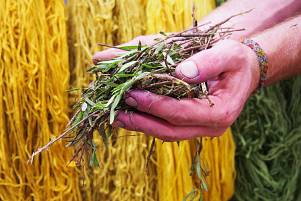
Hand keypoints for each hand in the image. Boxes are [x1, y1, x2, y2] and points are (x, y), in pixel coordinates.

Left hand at [93, 39, 259, 140]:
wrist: (243, 72)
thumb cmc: (237, 61)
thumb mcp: (229, 54)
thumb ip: (208, 62)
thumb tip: (182, 72)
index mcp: (222, 112)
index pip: (182, 113)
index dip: (156, 105)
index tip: (132, 94)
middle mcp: (211, 127)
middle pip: (171, 131)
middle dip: (142, 121)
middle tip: (117, 112)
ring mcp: (202, 129)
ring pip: (167, 133)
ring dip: (141, 126)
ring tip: (116, 117)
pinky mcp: (193, 126)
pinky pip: (168, 128)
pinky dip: (148, 122)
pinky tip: (132, 115)